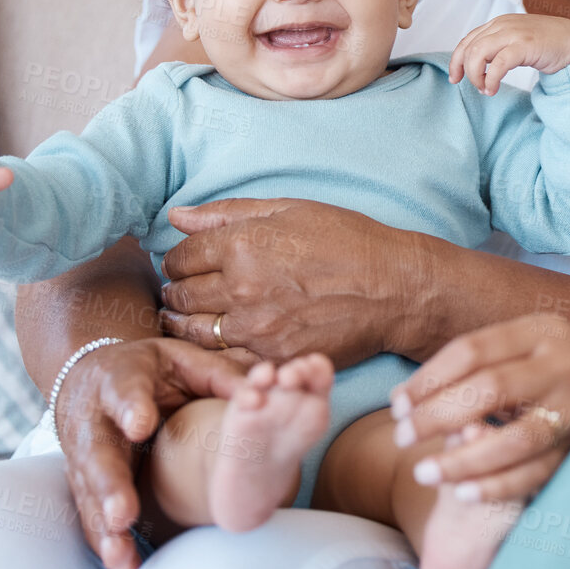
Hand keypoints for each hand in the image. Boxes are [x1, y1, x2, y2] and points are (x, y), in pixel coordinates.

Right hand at [53, 336, 249, 568]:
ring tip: (120, 553)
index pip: (125, 393)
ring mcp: (84, 457)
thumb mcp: (180, 359)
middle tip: (123, 513)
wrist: (88, 376)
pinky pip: (91, 515)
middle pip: (98, 454)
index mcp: (120, 381)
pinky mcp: (85, 483)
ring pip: (90, 495)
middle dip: (110, 485)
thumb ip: (217, 375)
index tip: (141, 425)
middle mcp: (95, 421)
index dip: (132, 409)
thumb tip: (259, 394)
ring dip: (105, 527)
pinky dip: (104, 542)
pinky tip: (121, 566)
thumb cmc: (147, 369)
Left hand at [158, 198, 440, 363]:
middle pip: (181, 294)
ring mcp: (255, 328)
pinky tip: (221, 340)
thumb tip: (176, 216)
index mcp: (242, 244)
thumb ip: (227, 213)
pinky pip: (223, 358)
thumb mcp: (290, 210)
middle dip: (177, 290)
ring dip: (185, 323)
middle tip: (183, 291)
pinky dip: (215, 350)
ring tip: (190, 317)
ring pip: (194, 331)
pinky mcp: (272, 358)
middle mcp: (241, 287)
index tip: (184, 263)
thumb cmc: (347, 241)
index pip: (180, 257)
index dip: (177, 260)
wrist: (393, 288)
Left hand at [386, 314, 569, 503]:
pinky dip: (500, 484)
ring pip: (517, 437)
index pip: (473, 349)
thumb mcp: (526, 346)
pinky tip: (464, 493)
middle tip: (402, 438)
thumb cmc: (553, 369)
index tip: (397, 405)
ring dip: (465, 459)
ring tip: (425, 473)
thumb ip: (477, 363)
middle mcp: (565, 363)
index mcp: (542, 329)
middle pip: (491, 388)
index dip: (428, 378)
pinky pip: (539, 471)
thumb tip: (404, 399)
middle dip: (438, 415)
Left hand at [449, 14, 569, 95]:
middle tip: (476, 87)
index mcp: (497, 24)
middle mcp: (502, 25)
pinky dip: (491, 79)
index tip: (456, 79)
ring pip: (478, 53)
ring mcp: (513, 33)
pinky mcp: (525, 45)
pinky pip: (498, 64)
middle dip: (466, 71)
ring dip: (476, 76)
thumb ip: (498, 47)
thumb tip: (477, 65)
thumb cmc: (546, 44)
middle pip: (469, 48)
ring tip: (486, 89)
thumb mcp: (516, 41)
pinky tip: (493, 89)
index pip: (467, 41)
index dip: (456, 61)